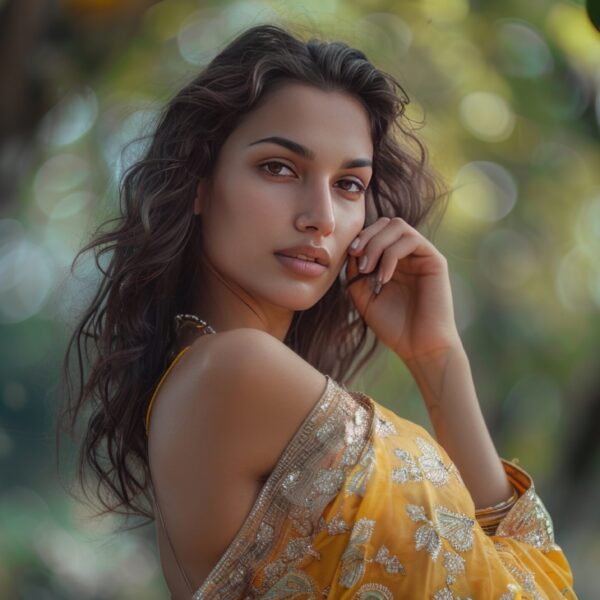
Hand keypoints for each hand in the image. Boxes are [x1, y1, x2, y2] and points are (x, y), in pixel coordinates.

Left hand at [345, 217, 461, 362]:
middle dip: (366, 235)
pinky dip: (391, 255)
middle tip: (356, 255)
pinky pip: (411, 240)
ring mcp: (422, 255)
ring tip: (368, 269)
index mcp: (391, 260)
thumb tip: (352, 249)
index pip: (375, 232)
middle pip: (386, 222)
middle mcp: (408, 254)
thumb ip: (356, 271)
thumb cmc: (392, 325)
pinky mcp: (434, 260)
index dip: (360, 237)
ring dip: (376, 244)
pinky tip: (384, 278)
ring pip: (397, 226)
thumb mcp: (363, 296)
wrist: (419, 347)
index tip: (349, 255)